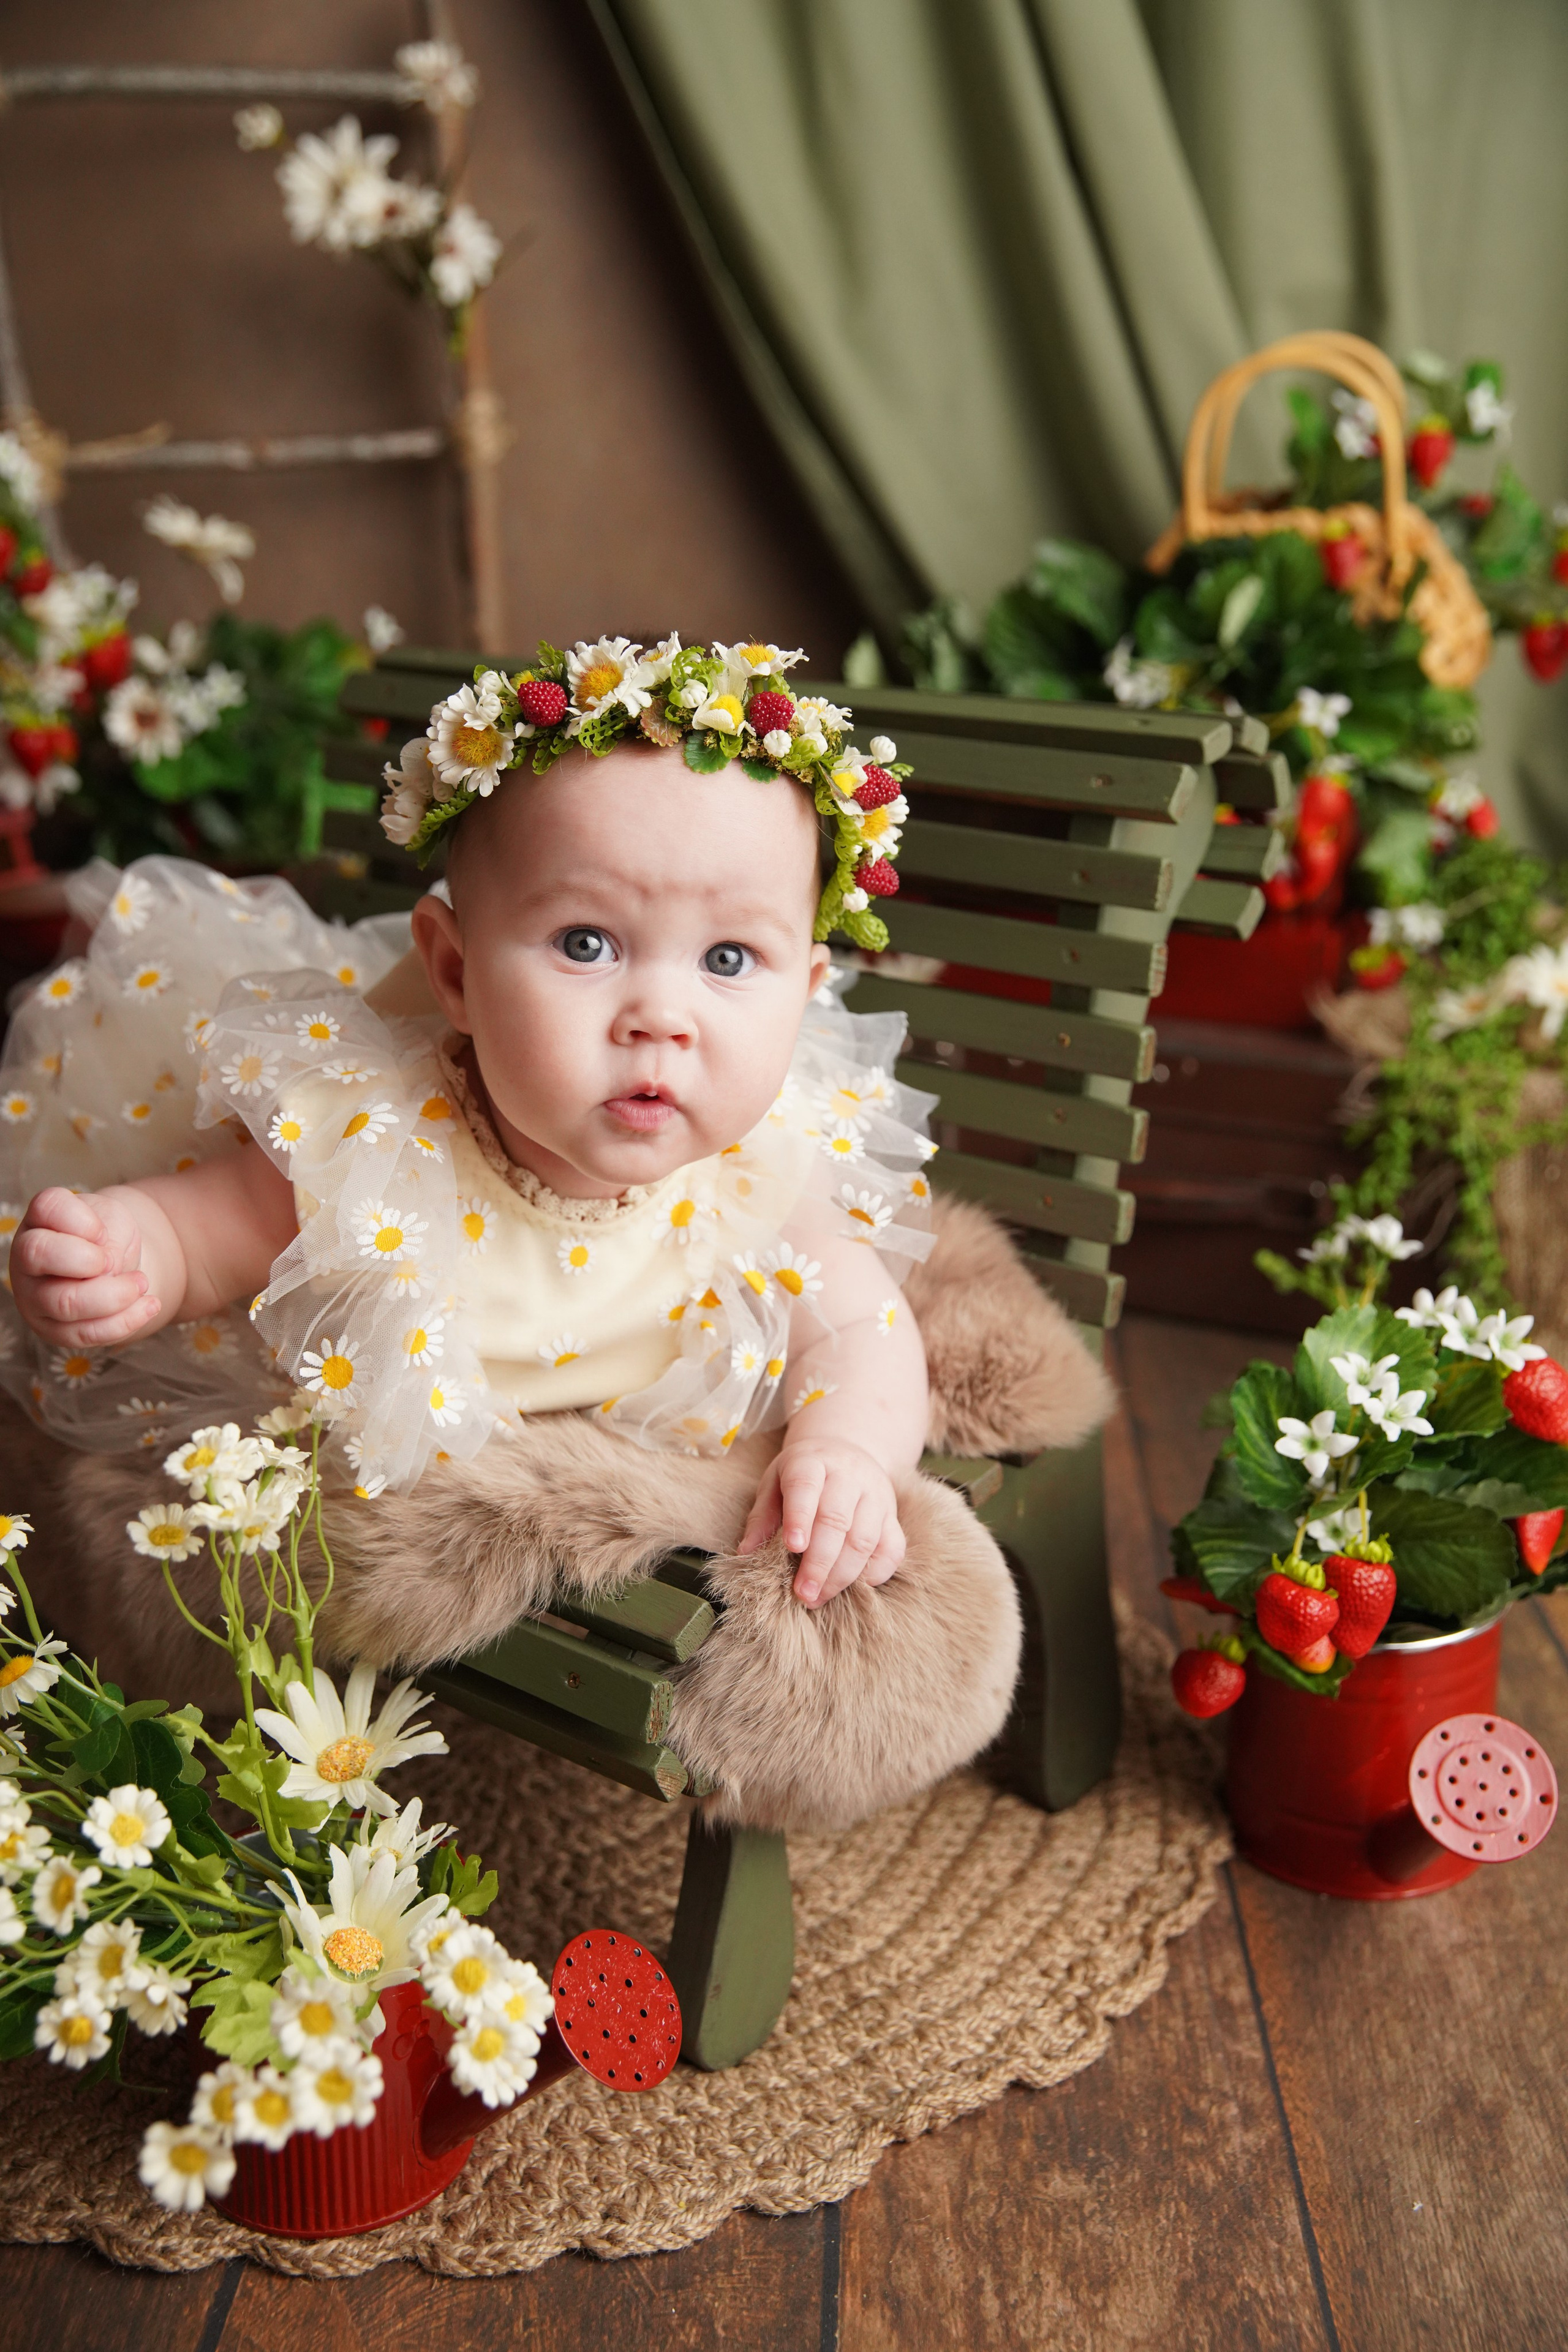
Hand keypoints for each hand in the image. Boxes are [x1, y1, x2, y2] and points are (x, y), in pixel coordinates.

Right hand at [10, 1186, 161, 1348]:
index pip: (47, 1207)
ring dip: (113, 1296)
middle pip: (40, 1255)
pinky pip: (86, 1334)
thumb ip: (109, 1236)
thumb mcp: (114, 1220)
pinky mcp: (55, 1330)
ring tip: (141, 1283)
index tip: (101, 1230)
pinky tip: (148, 1306)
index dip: (82, 1220)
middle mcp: (26, 1259)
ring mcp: (34, 1297)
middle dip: (89, 1259)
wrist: (114, 1263)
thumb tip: (106, 1273)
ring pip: (64, 1303)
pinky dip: (124, 1322)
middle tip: (115, 1261)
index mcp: (39, 1219)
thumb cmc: (107, 1235)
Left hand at [737, 1434, 905, 1606]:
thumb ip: (762, 1517)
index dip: (800, 1517)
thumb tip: (746, 1553)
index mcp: (812, 1462)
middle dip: (819, 1562)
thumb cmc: (803, 1476)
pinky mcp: (892, 1516)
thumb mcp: (775, 1483)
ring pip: (865, 1539)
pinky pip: (893, 1549)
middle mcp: (849, 1476)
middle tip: (802, 1593)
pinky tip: (854, 1588)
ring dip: (842, 1574)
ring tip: (818, 1597)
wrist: (847, 1451)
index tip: (792, 1547)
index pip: (806, 1487)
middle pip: (837, 1520)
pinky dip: (876, 1572)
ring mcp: (876, 1496)